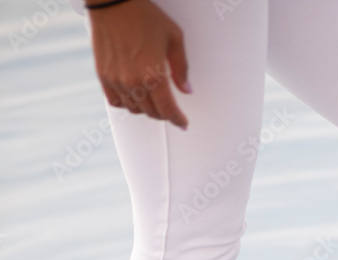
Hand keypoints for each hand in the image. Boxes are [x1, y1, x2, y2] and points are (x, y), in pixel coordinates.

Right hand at [88, 0, 190, 128]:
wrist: (111, 1)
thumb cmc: (143, 14)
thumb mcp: (174, 37)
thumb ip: (181, 68)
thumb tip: (186, 90)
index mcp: (154, 76)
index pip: (168, 110)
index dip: (177, 119)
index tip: (182, 122)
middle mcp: (134, 83)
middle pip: (153, 113)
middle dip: (164, 114)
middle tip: (170, 109)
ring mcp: (117, 81)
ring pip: (135, 110)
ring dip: (147, 109)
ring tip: (153, 100)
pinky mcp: (103, 77)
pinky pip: (117, 102)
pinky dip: (128, 104)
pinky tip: (135, 97)